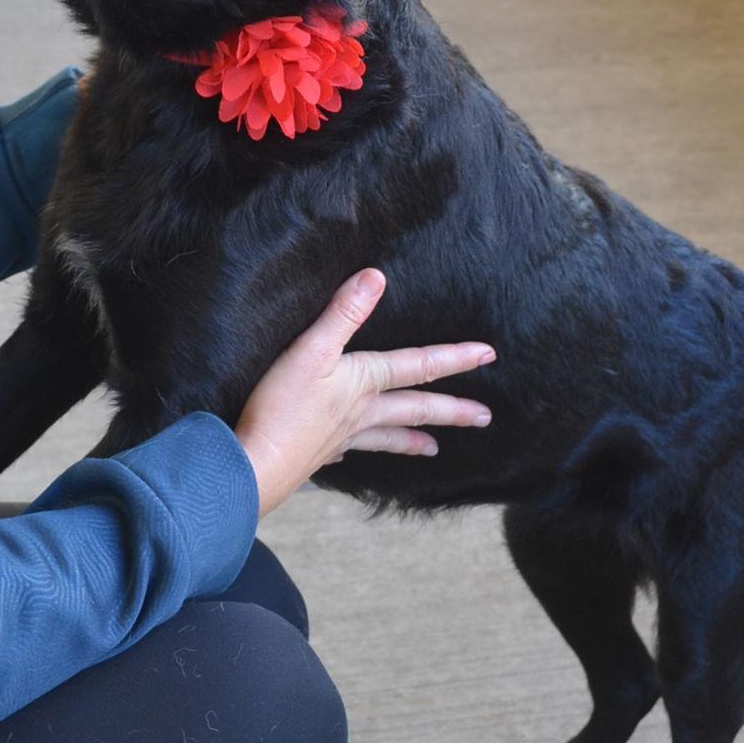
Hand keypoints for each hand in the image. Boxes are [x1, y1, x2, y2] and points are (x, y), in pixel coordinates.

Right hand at [234, 269, 495, 518]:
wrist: (255, 466)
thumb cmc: (280, 408)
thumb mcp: (310, 350)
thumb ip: (343, 314)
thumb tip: (376, 277)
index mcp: (363, 383)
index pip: (419, 366)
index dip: (455, 358)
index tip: (488, 355)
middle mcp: (361, 413)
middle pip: (416, 409)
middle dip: (452, 411)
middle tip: (484, 418)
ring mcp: (341, 438)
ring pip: (388, 436)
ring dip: (414, 440)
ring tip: (436, 448)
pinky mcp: (317, 455)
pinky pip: (350, 452)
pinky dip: (361, 451)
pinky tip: (355, 454)